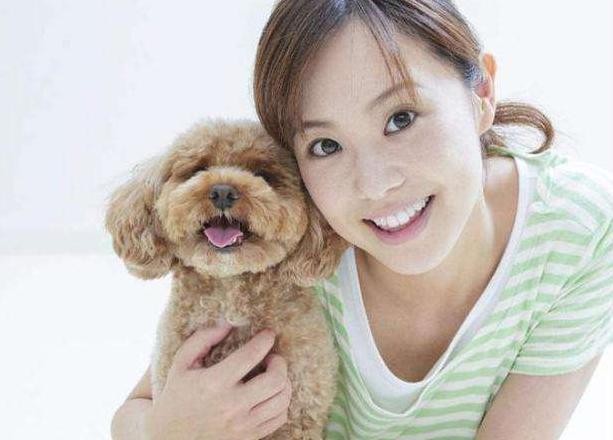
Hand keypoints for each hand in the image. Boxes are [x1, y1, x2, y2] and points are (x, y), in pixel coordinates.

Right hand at [145, 323, 291, 439]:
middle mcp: (231, 406)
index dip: (264, 340)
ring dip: (283, 382)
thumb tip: (227, 323)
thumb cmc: (177, 397)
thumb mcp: (181, 364)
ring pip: (282, 399)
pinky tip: (269, 395)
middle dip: (279, 362)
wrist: (170, 439)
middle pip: (275, 379)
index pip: (250, 356)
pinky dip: (280, 403)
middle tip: (272, 357)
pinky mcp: (249, 438)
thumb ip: (202, 339)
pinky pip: (280, 417)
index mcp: (214, 384)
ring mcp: (243, 425)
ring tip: (272, 375)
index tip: (268, 334)